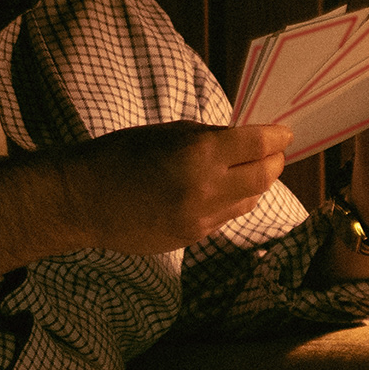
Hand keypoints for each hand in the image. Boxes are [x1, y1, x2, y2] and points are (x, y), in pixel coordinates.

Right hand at [47, 121, 289, 253]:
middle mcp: (207, 188)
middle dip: (275, 161)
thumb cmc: (120, 155)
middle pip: (265, 176)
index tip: (284, 134)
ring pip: (250, 200)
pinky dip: (234, 201)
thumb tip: (241, 140)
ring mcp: (202, 218)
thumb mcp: (166, 132)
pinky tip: (225, 191)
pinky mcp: (193, 237)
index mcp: (199, 154)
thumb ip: (209, 137)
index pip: (258, 144)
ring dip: (257, 184)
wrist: (84, 201)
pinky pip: (227, 217)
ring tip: (252, 170)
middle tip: (274, 153)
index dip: (278, 137)